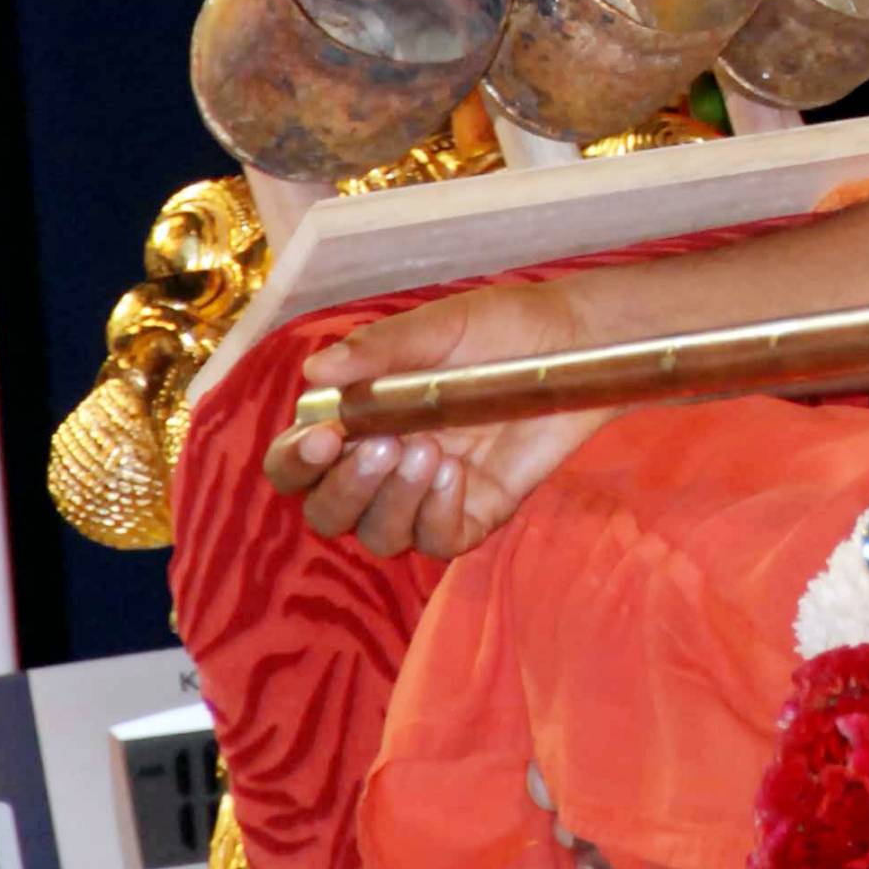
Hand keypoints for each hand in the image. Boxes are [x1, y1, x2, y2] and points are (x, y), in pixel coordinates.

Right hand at [261, 276, 611, 560]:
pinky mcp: (473, 513)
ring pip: (379, 535)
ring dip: (393, 502)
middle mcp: (382, 466)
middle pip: (329, 511)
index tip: (321, 437)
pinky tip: (456, 476)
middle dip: (346, 488)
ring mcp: (426, 496)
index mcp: (357, 421)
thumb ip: (380, 350)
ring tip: (431, 450)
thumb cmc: (497, 328)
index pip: (297, 463)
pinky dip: (437, 518)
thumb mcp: (439, 327)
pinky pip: (437, 541)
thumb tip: (316, 370)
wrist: (573, 343)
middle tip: (386, 446)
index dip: (296, 461)